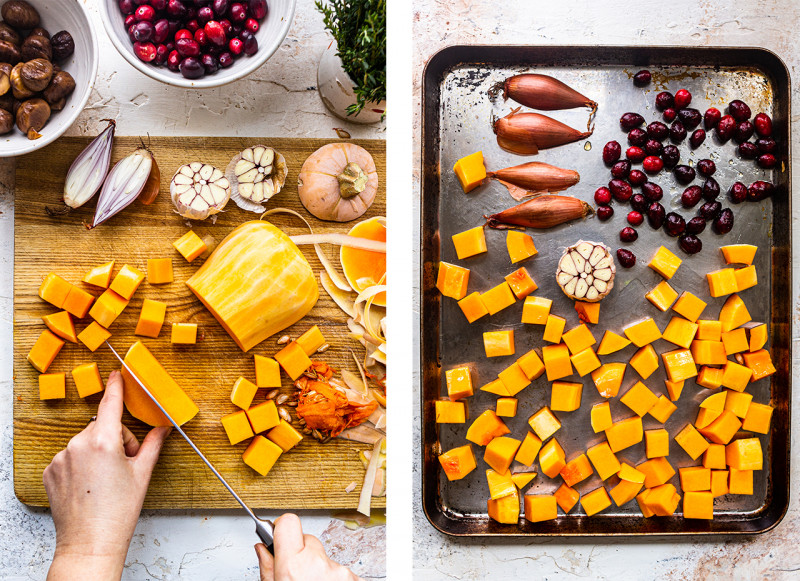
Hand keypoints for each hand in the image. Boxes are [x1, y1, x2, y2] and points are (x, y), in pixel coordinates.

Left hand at [44, 370, 171, 580]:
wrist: (90, 542)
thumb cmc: (118, 512)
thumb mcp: (142, 473)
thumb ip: (153, 444)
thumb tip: (163, 427)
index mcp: (104, 442)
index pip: (110, 404)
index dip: (116, 387)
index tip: (116, 374)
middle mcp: (78, 445)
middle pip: (102, 428)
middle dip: (116, 440)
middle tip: (126, 466)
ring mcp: (61, 458)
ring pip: (85, 443)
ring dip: (98, 453)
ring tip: (106, 480)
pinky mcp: (51, 470)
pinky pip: (70, 456)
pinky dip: (81, 464)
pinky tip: (89, 484)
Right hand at [255, 514, 361, 580]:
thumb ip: (268, 568)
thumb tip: (262, 548)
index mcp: (294, 566)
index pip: (289, 522)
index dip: (282, 527)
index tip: (279, 534)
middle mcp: (318, 564)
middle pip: (309, 541)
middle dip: (302, 554)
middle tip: (297, 574)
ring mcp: (340, 571)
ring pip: (325, 557)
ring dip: (319, 569)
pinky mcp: (355, 578)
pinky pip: (340, 569)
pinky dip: (333, 577)